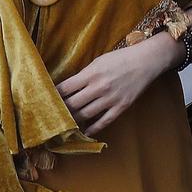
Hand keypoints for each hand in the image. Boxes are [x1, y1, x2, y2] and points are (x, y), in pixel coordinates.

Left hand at [57, 35, 173, 134]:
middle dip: (60, 111)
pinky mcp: (121, 107)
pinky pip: (104, 121)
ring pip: (85, 115)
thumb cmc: (120, 58)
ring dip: (73, 122)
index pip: (65, 88)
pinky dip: (93, 128)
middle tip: (51, 116)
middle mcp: (99, 87)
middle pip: (72, 104)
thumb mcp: (98, 61)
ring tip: (63, 126)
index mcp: (91, 73)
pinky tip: (84, 132)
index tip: (45, 101)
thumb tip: (66, 89)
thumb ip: (83, 75)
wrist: (146, 61)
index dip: (53, 96)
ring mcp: (110, 99)